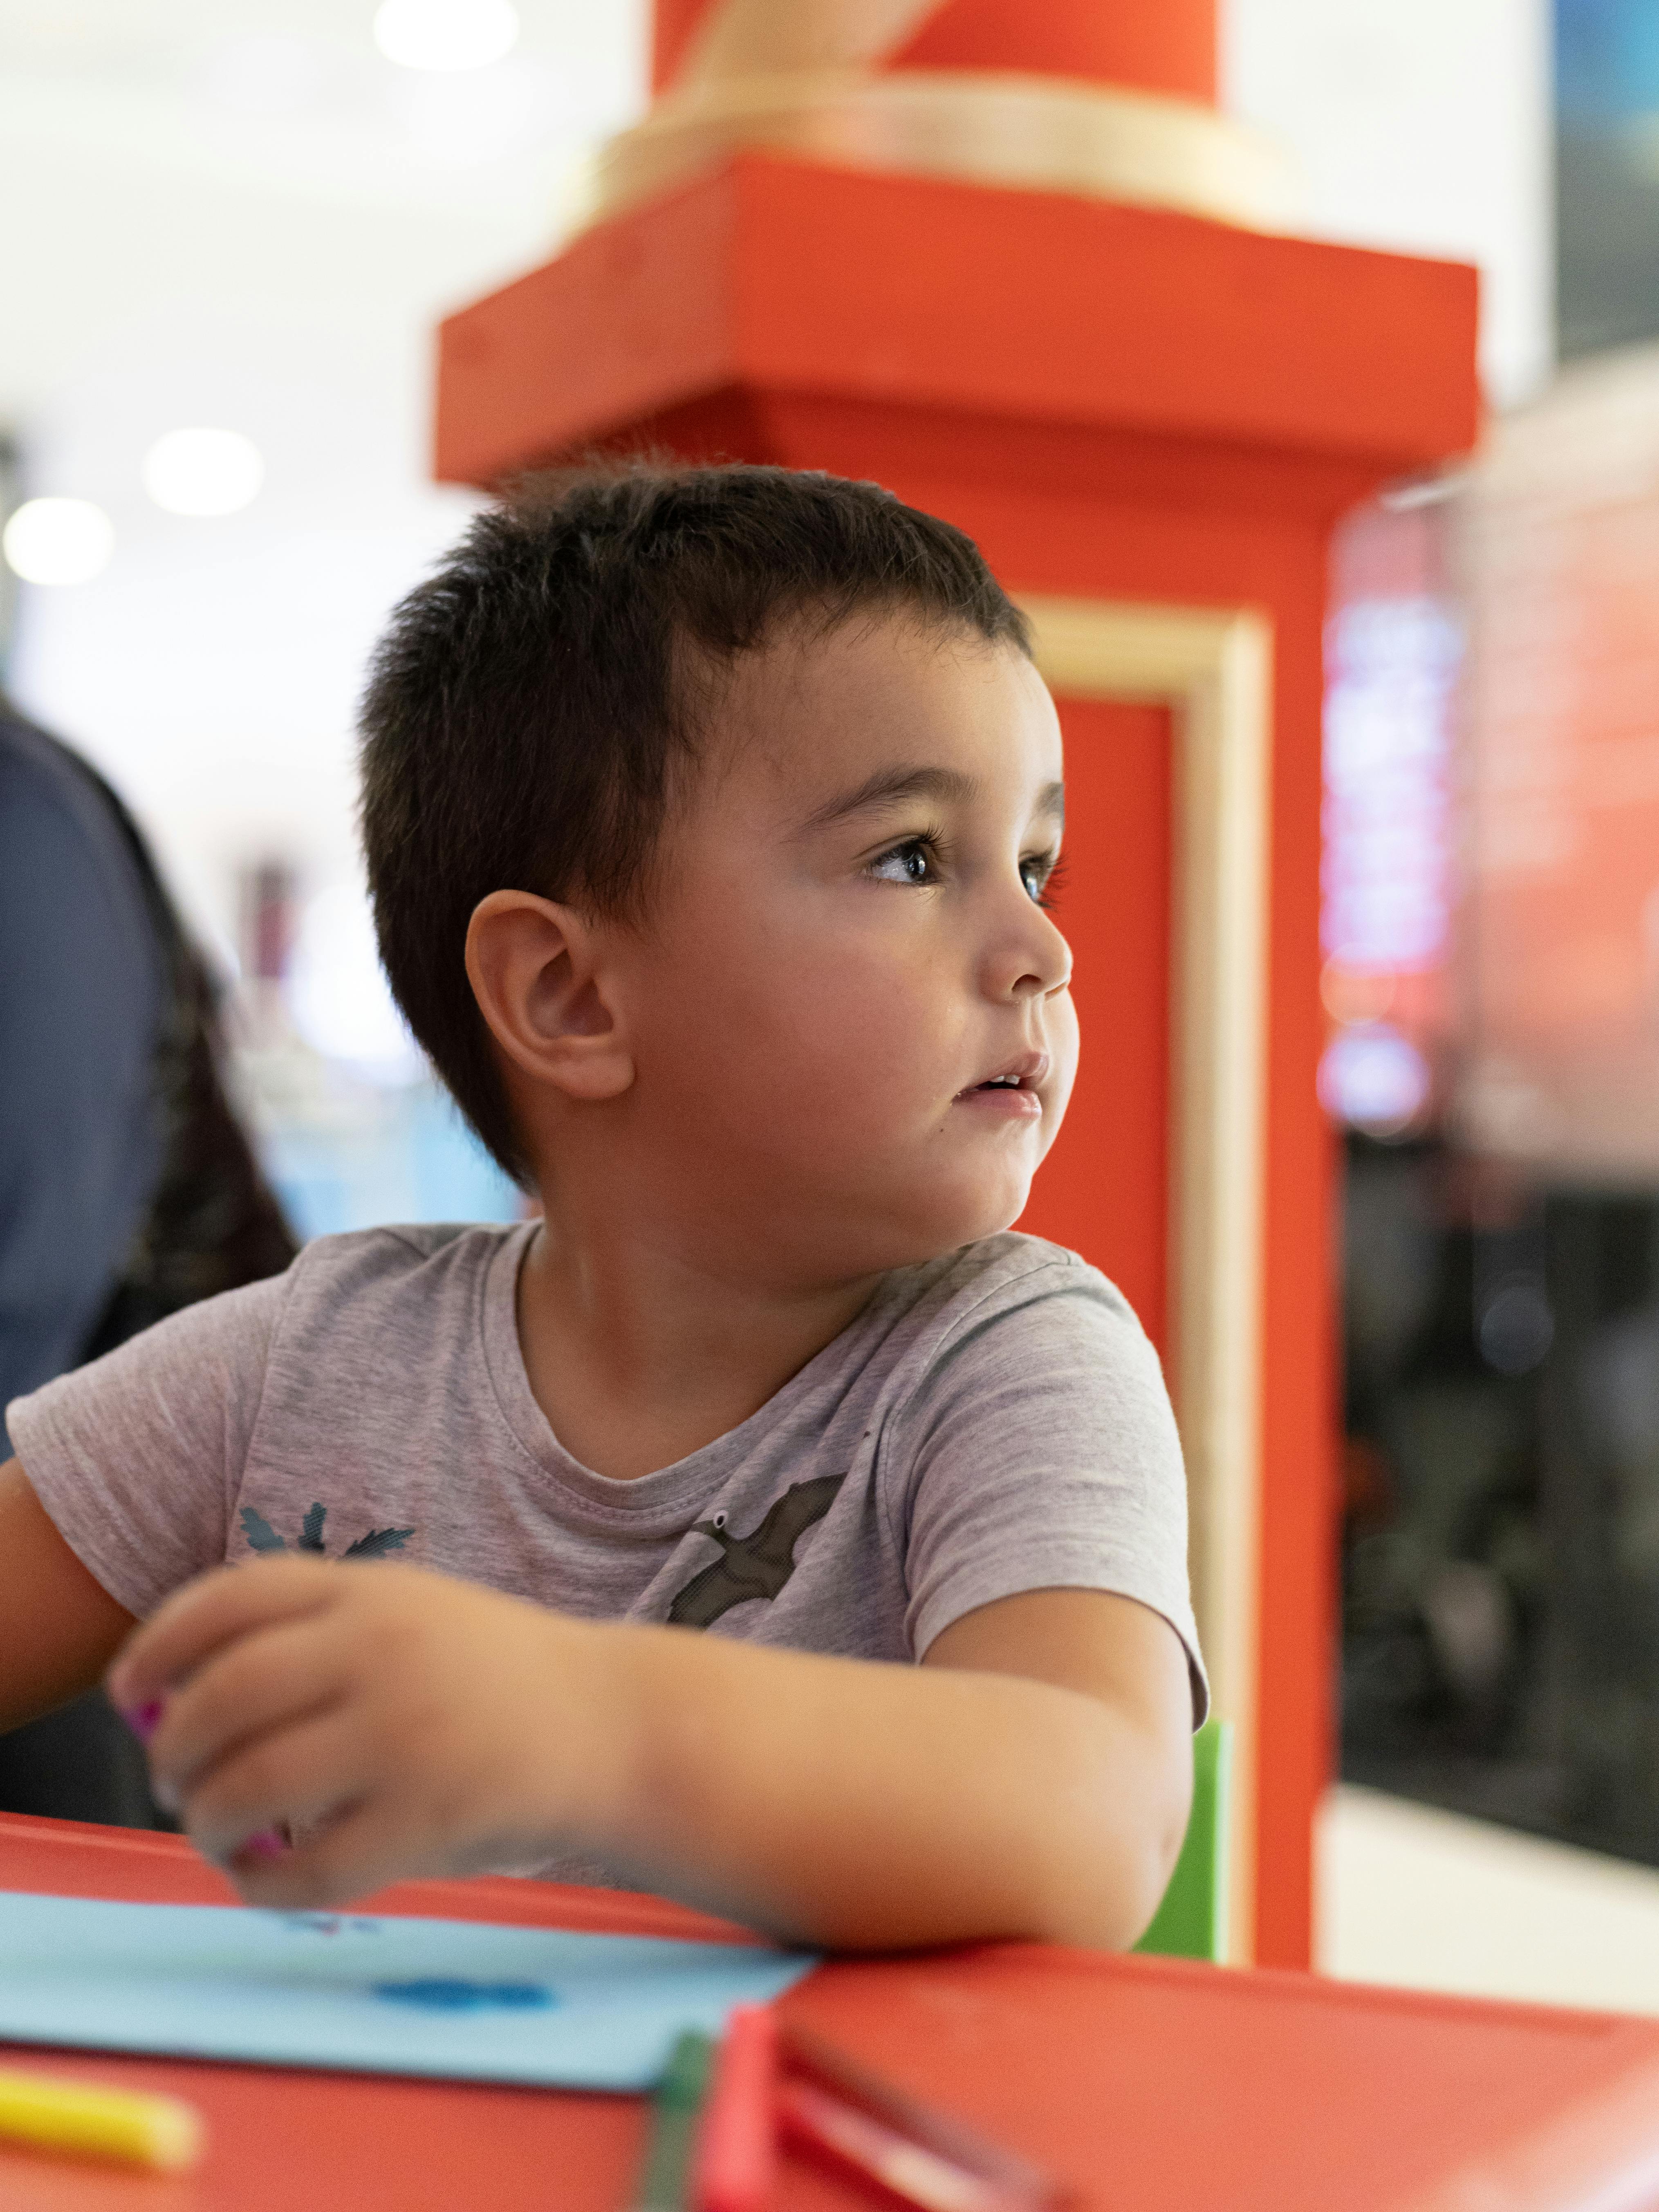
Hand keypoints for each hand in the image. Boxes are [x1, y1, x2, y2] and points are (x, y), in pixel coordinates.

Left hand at [105, 1558, 624, 1906]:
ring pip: (248, 1788)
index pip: (228, 1600)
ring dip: (206, 1820)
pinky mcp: (428, 1818)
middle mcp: (382, 1652)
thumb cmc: (495, 1676)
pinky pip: (307, 1871)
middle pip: (222, 1698)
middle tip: (172, 1779)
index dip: (158, 1646)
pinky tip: (264, 1878)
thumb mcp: (412, 1615)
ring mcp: (405, 1735)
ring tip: (212, 1831)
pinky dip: (262, 1886)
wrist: (616, 1726)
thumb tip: (177, 1701)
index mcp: (373, 1592)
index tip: (132, 1692)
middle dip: (173, 1749)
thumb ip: (315, 1638)